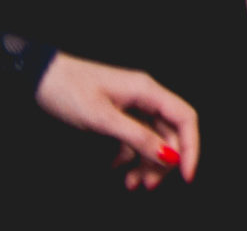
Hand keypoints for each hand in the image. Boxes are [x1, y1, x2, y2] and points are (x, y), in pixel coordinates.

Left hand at [35, 52, 198, 189]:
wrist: (40, 76)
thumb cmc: (68, 90)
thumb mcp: (102, 119)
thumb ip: (137, 137)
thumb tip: (168, 156)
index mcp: (148, 91)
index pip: (184, 118)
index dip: (190, 147)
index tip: (185, 175)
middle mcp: (145, 96)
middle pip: (169, 131)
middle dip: (163, 161)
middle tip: (148, 185)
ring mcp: (132, 104)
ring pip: (152, 136)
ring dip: (145, 162)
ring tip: (132, 183)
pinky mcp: (118, 112)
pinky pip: (134, 136)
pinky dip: (128, 154)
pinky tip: (117, 167)